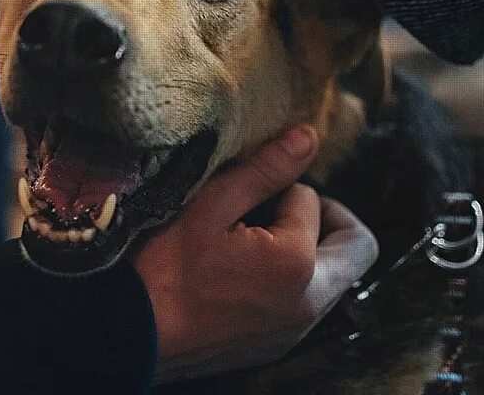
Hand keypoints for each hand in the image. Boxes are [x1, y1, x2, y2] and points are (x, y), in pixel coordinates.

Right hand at [135, 124, 377, 382]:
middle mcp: (309, 304)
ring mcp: (294, 331)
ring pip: (335, 278)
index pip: (312, 201)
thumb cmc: (161, 268)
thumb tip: (309, 137)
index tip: (246, 192)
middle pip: (356, 248)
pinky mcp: (275, 346)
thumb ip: (266, 170)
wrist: (126, 333)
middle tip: (283, 205)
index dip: (282, 186)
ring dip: (313, 250)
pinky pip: (309, 305)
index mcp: (297, 263)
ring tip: (258, 237)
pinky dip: (295, 281)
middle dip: (328, 218)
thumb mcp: (210, 205)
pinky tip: (246, 270)